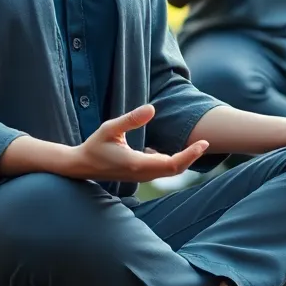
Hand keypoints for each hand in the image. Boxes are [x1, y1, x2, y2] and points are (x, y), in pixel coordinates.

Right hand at [66, 104, 209, 182]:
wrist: (80, 167)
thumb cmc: (94, 145)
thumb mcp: (110, 128)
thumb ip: (131, 119)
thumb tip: (152, 108)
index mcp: (137, 164)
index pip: (172, 164)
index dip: (190, 154)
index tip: (203, 143)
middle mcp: (142, 173)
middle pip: (174, 170)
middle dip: (191, 157)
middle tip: (204, 143)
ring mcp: (140, 177)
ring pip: (168, 172)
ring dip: (183, 160)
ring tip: (196, 146)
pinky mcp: (138, 175)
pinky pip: (161, 170)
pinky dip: (172, 162)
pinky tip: (174, 150)